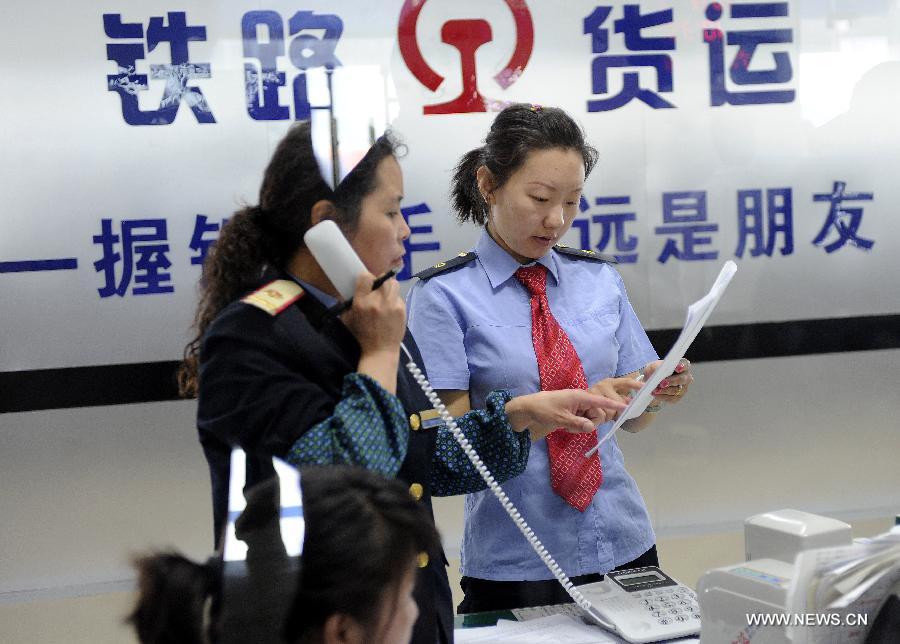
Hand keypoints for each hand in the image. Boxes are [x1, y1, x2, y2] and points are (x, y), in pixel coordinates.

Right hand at [342, 272, 405, 355]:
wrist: (380, 351)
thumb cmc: (361, 336)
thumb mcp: (348, 319)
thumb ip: (349, 303)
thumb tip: (352, 289)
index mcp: (362, 302)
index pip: (366, 277)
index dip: (366, 278)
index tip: (366, 283)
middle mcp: (378, 301)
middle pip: (384, 278)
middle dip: (381, 282)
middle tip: (378, 290)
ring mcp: (392, 305)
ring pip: (394, 285)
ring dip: (389, 289)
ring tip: (385, 298)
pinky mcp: (402, 310)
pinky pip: (399, 298)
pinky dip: (394, 301)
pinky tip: (391, 310)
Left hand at [507, 390, 626, 441]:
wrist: (530, 408)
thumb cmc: (545, 410)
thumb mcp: (561, 419)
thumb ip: (577, 423)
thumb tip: (591, 427)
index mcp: (580, 397)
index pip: (602, 400)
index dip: (614, 405)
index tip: (628, 407)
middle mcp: (582, 400)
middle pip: (598, 413)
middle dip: (591, 423)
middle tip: (575, 427)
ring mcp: (579, 406)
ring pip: (592, 419)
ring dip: (583, 426)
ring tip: (568, 427)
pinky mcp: (575, 412)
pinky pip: (584, 421)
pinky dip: (578, 426)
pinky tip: (567, 427)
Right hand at [588, 377, 643, 418]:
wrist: (574, 402)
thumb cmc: (594, 400)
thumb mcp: (609, 396)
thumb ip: (621, 399)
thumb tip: (633, 402)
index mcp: (609, 382)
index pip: (626, 382)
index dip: (636, 385)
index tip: (645, 387)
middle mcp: (602, 385)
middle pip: (620, 403)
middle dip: (616, 412)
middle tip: (608, 413)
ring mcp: (594, 393)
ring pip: (610, 412)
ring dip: (606, 418)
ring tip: (598, 415)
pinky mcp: (587, 403)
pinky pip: (601, 417)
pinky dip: (599, 421)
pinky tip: (593, 417)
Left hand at [644, 358, 692, 404]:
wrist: (652, 382)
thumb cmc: (655, 371)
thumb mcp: (653, 366)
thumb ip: (655, 368)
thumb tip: (657, 374)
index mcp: (682, 365)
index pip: (685, 364)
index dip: (682, 366)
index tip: (677, 368)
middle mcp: (686, 376)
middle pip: (683, 379)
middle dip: (672, 381)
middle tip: (662, 384)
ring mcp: (684, 388)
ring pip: (677, 390)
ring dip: (665, 391)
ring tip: (655, 390)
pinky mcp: (678, 396)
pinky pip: (672, 398)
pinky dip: (663, 397)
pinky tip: (656, 395)